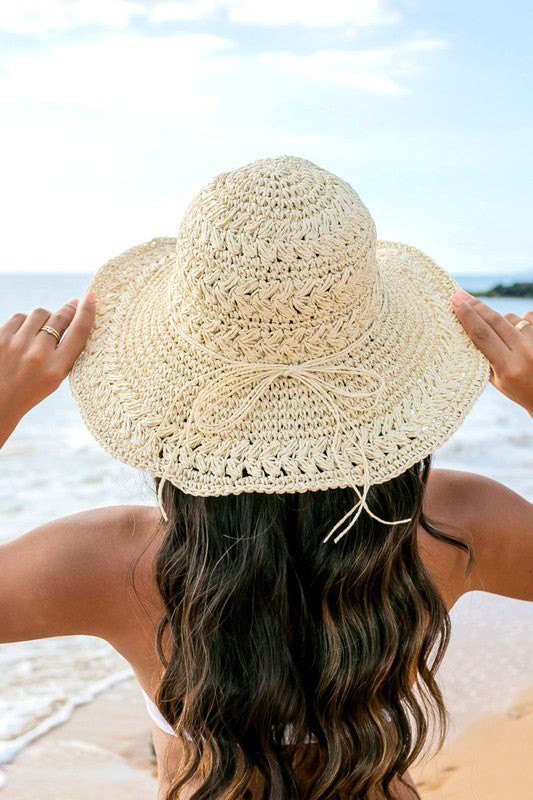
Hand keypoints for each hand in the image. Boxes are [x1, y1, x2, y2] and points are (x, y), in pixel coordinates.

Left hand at [0, 292, 95, 445]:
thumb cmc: (30, 389)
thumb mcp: (56, 378)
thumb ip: (66, 352)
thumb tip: (75, 315)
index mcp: (57, 368)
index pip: (78, 332)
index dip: (87, 312)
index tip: (91, 297)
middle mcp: (38, 355)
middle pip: (59, 318)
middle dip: (67, 310)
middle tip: (72, 306)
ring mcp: (16, 344)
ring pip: (39, 313)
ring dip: (44, 319)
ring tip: (41, 332)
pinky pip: (19, 317)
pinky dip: (24, 323)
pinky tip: (24, 335)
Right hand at [451, 289, 532, 415]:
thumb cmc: (519, 390)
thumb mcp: (496, 381)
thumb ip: (484, 356)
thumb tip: (468, 326)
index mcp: (508, 367)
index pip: (482, 335)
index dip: (467, 316)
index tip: (455, 301)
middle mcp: (524, 352)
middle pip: (494, 320)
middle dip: (475, 306)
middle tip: (460, 294)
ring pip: (510, 317)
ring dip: (500, 321)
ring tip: (502, 338)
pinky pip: (526, 317)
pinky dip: (519, 322)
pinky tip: (519, 335)